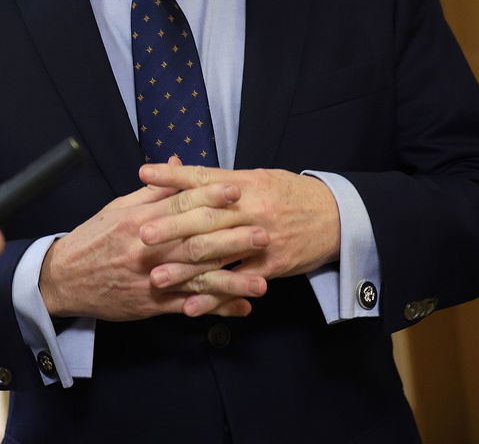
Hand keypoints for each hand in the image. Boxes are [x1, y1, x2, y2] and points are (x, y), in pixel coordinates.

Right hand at [39, 173, 265, 321]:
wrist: (64, 279)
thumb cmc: (93, 238)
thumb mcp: (118, 208)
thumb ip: (153, 188)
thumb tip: (178, 162)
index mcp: (137, 221)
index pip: (178, 205)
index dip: (208, 197)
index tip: (236, 190)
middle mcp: (146, 250)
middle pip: (194, 242)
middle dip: (230, 239)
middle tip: (263, 233)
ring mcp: (150, 279)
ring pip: (196, 279)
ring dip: (231, 281)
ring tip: (262, 280)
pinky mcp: (152, 305)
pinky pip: (189, 306)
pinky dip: (216, 308)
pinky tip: (241, 306)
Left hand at [137, 164, 339, 316]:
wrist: (337, 216)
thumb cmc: (291, 194)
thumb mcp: (258, 178)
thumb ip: (221, 180)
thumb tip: (181, 172)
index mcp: (245, 184)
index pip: (203, 177)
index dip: (173, 176)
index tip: (143, 174)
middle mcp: (251, 209)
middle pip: (205, 218)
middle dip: (171, 227)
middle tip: (141, 235)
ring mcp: (261, 239)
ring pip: (217, 255)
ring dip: (184, 269)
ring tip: (156, 277)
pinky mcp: (271, 267)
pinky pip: (237, 283)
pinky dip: (213, 297)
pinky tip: (190, 306)